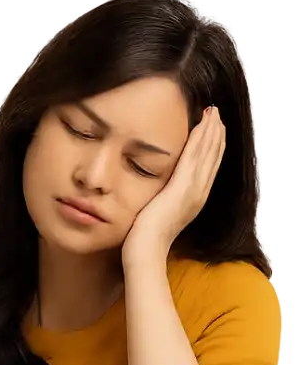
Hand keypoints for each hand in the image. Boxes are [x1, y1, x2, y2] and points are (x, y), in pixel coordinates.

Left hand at [122, 106, 225, 267]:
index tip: (214, 129)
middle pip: (212, 157)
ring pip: (207, 153)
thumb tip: (159, 193)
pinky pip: (193, 157)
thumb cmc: (147, 238)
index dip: (213, 147)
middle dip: (216, 134)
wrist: (146, 251)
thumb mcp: (160, 214)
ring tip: (213, 112)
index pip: (208, 168)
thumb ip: (164, 200)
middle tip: (217, 113)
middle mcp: (199, 193)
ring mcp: (193, 190)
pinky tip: (202, 123)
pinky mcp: (182, 187)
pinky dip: (200, 138)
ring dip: (211, 131)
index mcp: (194, 199)